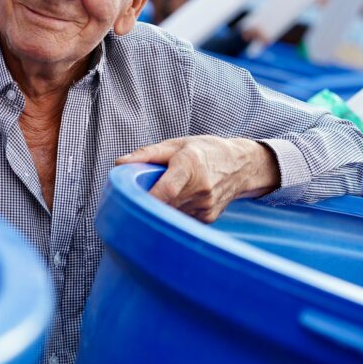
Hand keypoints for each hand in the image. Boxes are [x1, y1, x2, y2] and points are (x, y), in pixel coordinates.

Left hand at [116, 136, 279, 222]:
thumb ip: (147, 154)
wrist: (242, 165)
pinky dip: (175, 212)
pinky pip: (182, 219)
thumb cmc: (208, 151)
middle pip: (164, 204)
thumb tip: (120, 163)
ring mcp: (206, 206)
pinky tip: (179, 201)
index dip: (147, 199)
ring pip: (171, 214)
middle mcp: (201, 189)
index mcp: (191, 165)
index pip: (166, 191)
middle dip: (148, 202)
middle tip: (136, 197)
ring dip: (161, 208)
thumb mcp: (177, 144)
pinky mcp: (208, 218)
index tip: (130, 202)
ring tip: (162, 195)